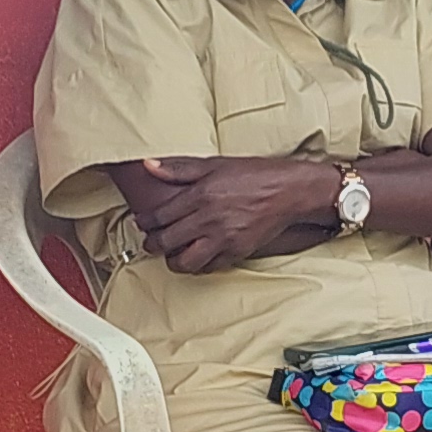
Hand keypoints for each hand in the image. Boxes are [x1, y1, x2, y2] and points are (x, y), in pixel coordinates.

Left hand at [130, 153, 346, 273]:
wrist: (290, 191)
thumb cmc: (254, 174)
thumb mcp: (215, 164)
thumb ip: (179, 168)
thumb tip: (148, 164)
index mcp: (201, 195)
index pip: (159, 216)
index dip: (145, 222)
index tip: (142, 223)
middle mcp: (209, 219)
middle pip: (167, 241)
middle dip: (152, 244)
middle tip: (150, 243)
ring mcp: (224, 238)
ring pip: (185, 262)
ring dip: (173, 261)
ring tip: (172, 255)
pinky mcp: (237, 251)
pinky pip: (209, 267)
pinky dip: (198, 266)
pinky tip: (196, 257)